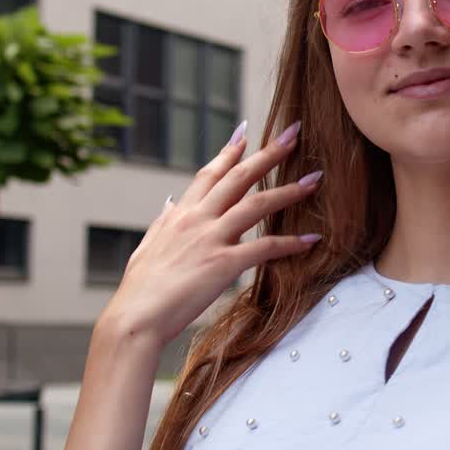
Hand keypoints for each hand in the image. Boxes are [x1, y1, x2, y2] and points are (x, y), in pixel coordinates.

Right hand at [98, 121, 321, 346]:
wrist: (135, 318)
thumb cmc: (139, 290)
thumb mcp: (147, 247)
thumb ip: (162, 222)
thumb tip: (169, 204)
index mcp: (180, 214)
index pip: (209, 173)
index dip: (229, 151)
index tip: (246, 132)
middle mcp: (197, 219)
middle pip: (239, 177)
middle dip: (269, 153)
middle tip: (293, 133)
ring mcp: (211, 238)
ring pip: (258, 204)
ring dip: (289, 191)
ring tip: (314, 179)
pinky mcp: (223, 263)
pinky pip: (265, 248)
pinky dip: (290, 243)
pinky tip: (311, 240)